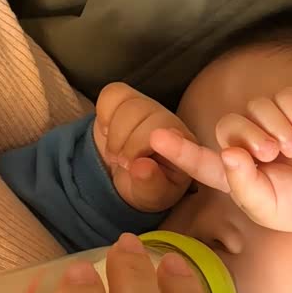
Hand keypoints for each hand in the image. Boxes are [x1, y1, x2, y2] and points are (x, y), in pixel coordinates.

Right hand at [93, 82, 195, 212]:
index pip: (179, 138)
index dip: (164, 144)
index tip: (143, 157)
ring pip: (129, 106)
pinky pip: (112, 95)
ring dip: (115, 135)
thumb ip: (150, 185)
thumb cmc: (145, 186)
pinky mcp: (127, 97)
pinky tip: (108, 132)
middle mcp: (171, 123)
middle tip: (123, 164)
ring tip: (115, 154)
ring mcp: (149, 107)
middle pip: (150, 118)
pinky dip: (104, 115)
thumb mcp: (150, 197)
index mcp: (186, 149)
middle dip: (129, 146)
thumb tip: (141, 167)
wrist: (124, 174)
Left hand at [150, 87, 291, 231]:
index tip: (155, 138)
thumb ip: (244, 184)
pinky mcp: (290, 106)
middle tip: (272, 155)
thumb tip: (229, 154)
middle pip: (229, 124)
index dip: (177, 149)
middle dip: (250, 138)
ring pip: (256, 107)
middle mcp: (244, 142)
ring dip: (277, 128)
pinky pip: (284, 97)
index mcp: (231, 171)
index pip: (198, 159)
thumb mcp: (266, 206)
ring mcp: (266, 121)